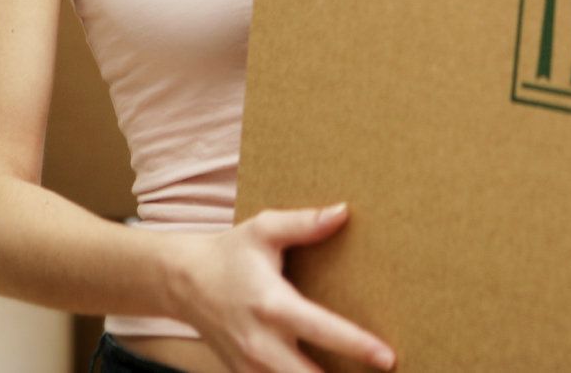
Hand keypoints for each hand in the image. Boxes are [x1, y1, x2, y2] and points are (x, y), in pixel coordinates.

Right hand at [174, 204, 394, 372]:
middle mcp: (260, 342)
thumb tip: (343, 212)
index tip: (386, 357)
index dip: (357, 345)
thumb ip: (305, 223)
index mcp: (271, 304)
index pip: (322, 330)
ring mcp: (250, 364)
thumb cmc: (230, 252)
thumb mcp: (265, 229)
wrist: (184, 282)